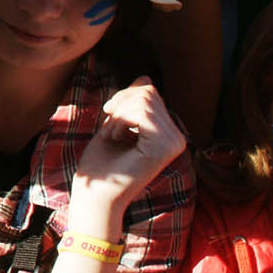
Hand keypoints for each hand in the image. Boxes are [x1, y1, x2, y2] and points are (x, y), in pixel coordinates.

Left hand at [69, 77, 186, 210]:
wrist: (95, 195)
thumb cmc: (102, 163)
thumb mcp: (116, 123)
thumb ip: (132, 102)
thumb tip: (146, 77)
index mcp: (169, 133)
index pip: (150, 92)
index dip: (123, 97)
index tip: (109, 116)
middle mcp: (178, 138)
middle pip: (148, 92)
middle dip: (119, 105)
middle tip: (109, 131)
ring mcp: (174, 143)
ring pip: (144, 99)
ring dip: (117, 115)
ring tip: (113, 137)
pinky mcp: (164, 146)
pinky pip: (141, 111)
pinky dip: (119, 121)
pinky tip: (115, 140)